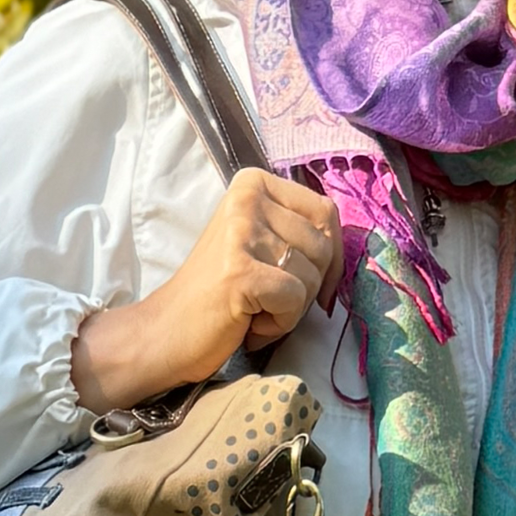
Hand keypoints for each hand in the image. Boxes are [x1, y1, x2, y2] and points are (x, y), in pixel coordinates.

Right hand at [72, 169, 343, 413]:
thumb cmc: (217, 296)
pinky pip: (295, 302)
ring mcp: (243, 233)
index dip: (331, 257)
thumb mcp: (258, 246)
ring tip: (251, 310)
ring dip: (289, 310)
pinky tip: (247, 323)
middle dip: (304, 288)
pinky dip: (278, 325)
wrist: (165, 332)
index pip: (326, 213)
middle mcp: (247, 198)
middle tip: (263, 300)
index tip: (309, 285)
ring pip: (311, 278)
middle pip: (323, 247)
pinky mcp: (241, 271)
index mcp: (253, 183)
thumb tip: (350, 247)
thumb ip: (296, 233)